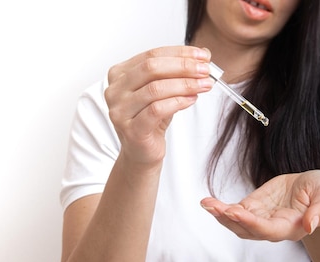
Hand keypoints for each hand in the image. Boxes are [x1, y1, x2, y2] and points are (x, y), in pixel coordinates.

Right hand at [105, 46, 212, 165]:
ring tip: (204, 85)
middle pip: (151, 68)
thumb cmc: (151, 118)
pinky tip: (191, 100)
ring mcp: (120, 111)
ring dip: (185, 85)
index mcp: (119, 74)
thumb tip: (203, 54)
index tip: (202, 56)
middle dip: (183, 67)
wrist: (142, 150)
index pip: (151, 55)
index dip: (179, 53)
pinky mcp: (131, 130)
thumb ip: (179, 70)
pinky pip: (157, 110)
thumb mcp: (165, 89)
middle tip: (205, 70)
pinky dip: (178, 102)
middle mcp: (115, 91)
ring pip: (155, 89)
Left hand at [200, 170, 319, 241]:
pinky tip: (207, 202)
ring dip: (220, 214)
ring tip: (206, 204)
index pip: (268, 229)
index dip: (251, 222)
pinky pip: (233, 211)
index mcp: (291, 227)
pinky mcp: (252, 208)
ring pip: (236, 222)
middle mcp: (272, 228)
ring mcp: (260, 218)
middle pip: (247, 229)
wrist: (314, 190)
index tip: (234, 212)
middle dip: (229, 219)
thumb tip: (310, 225)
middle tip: (213, 207)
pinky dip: (220, 208)